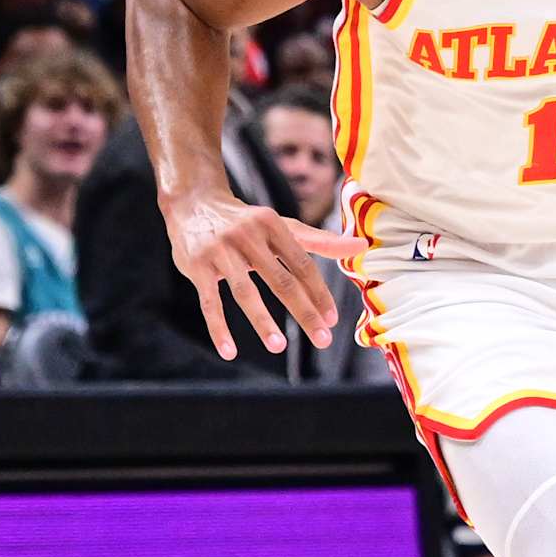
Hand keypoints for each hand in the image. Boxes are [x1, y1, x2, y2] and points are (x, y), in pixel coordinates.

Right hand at [161, 188, 350, 361]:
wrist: (194, 204)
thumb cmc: (247, 222)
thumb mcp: (282, 226)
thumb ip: (320, 241)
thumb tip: (361, 247)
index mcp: (273, 225)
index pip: (302, 264)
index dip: (319, 293)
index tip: (332, 320)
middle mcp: (247, 236)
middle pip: (280, 280)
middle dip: (304, 312)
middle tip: (323, 339)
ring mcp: (220, 251)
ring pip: (245, 292)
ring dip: (262, 321)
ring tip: (279, 347)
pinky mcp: (197, 267)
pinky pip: (209, 303)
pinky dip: (219, 329)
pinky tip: (230, 352)